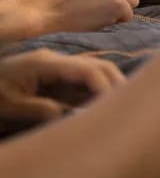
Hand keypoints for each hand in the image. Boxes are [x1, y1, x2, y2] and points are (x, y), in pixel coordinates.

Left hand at [0, 49, 123, 122]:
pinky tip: (102, 108)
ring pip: (95, 72)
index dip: (107, 86)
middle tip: (129, 107)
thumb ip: (44, 110)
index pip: (88, 70)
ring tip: (120, 109)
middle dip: (117, 83)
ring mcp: (58, 68)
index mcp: (47, 64)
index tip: (116, 107)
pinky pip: (84, 82)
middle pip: (99, 65)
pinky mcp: (56, 77)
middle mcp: (58, 62)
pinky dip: (97, 93)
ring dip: (110, 88)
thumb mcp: (12, 106)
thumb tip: (77, 115)